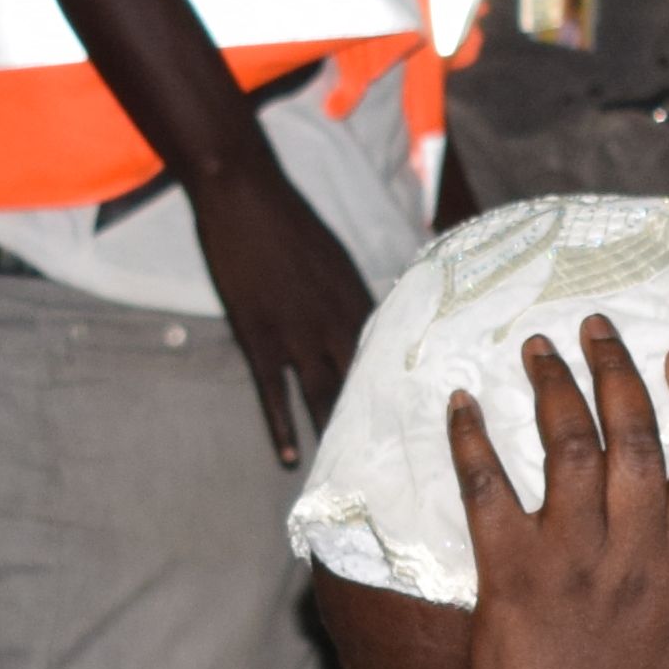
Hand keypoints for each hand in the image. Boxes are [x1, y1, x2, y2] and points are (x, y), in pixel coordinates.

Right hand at [184, 157, 377, 462]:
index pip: (389, 358)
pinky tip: (289, 457)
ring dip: (333, 435)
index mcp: (357, 300)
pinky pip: (273, 390)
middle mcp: (334, 321)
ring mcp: (296, 331)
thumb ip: (350, 297)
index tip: (424, 428)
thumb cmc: (290, 220)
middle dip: (378, 426)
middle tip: (397, 470)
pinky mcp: (259, 334)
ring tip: (347, 476)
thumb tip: (370, 327)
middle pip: (363, 383)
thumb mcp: (333, 258)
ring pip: (321, 394)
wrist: (244, 192)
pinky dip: (281, 426)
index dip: (404, 393)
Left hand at [448, 320, 668, 668]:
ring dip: (553, 383)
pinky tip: (462, 402)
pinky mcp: (510, 570)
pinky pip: (487, 486)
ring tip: (538, 347)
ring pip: (569, 441)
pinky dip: (471, 438)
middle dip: (617, 366)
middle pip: (633, 431)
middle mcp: (635, 546)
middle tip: (596, 327)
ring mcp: (572, 555)